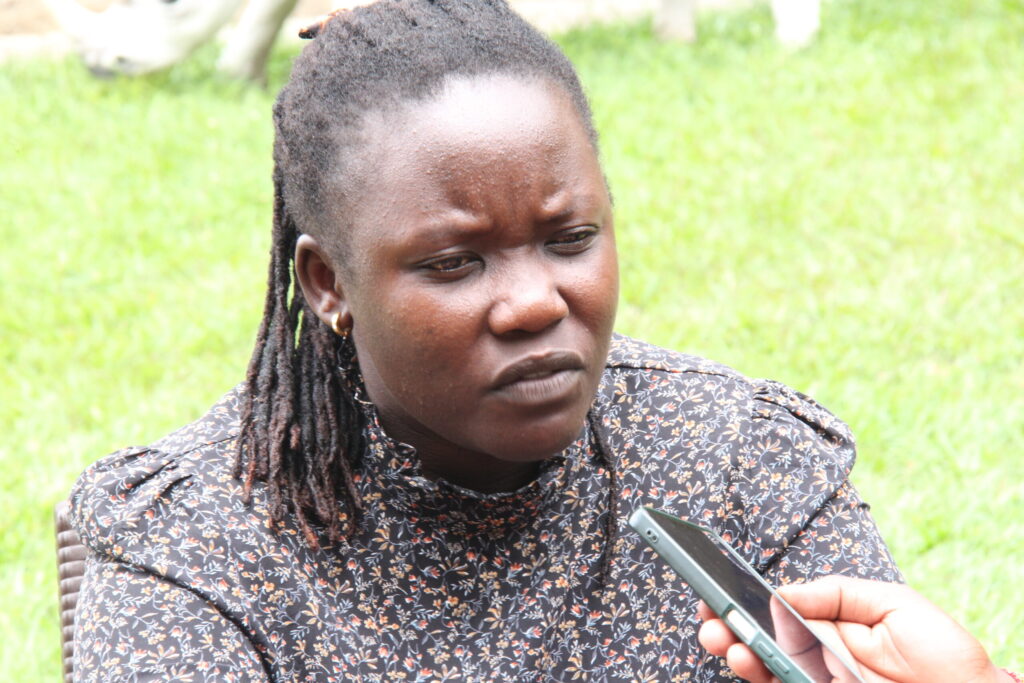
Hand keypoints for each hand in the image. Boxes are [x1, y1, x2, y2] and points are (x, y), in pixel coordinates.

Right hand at [697, 575, 1010, 682]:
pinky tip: (749, 661)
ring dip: (737, 654)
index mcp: (829, 627)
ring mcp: (817, 682)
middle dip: (726, 629)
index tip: (715, 587)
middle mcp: (817, 657)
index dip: (741, 601)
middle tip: (709, 620)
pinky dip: (763, 675)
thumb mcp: (892, 604)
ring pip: (764, 670)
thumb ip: (838, 594)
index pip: (775, 612)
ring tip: (722, 640)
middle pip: (759, 642)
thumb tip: (783, 591)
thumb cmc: (941, 652)